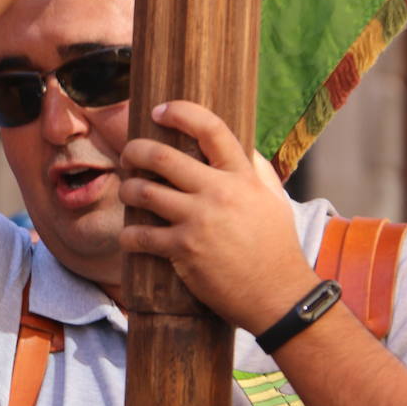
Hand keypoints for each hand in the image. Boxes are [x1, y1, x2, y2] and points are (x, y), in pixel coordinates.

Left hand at [118, 100, 317, 330]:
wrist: (278, 294)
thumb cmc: (276, 246)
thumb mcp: (274, 199)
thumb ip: (256, 169)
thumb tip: (240, 145)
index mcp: (242, 176)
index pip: (210, 129)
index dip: (180, 112)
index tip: (160, 110)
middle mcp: (218, 192)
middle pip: (162, 157)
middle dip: (135, 151)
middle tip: (128, 155)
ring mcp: (198, 221)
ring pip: (144, 192)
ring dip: (128, 190)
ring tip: (128, 192)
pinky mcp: (184, 250)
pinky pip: (141, 235)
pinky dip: (129, 236)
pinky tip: (129, 237)